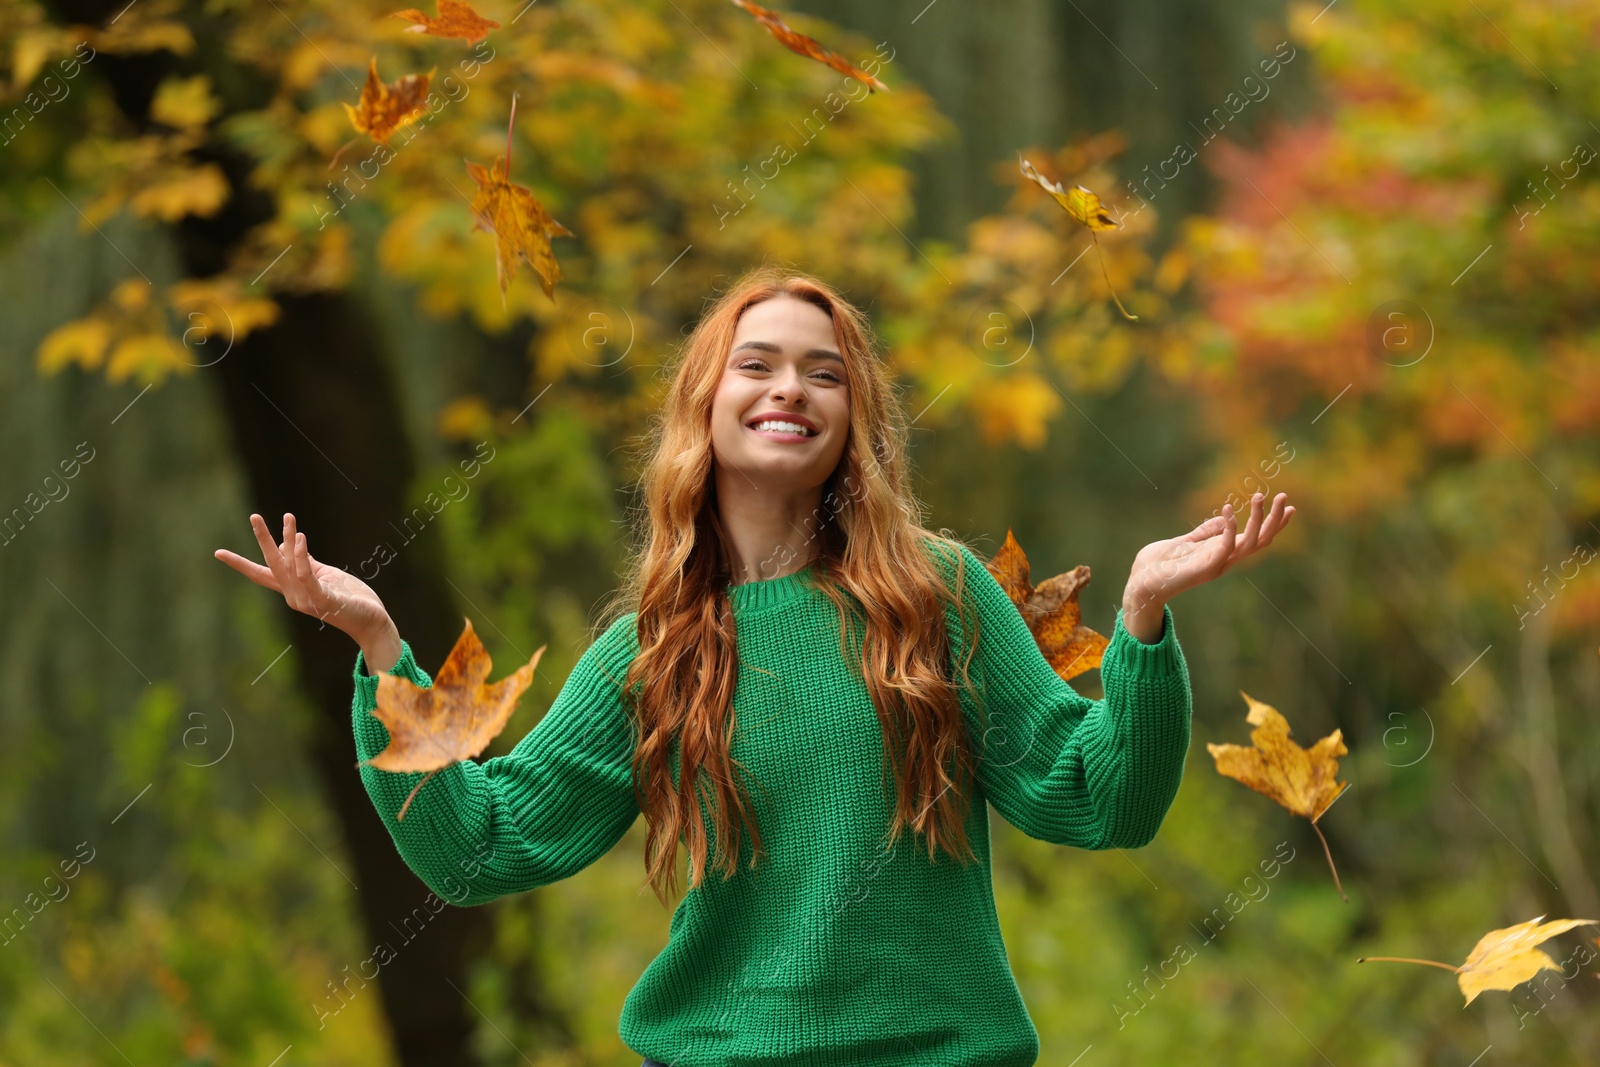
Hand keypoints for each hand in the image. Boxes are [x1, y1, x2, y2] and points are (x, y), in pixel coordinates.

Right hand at [214, 512, 395, 652]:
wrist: (371, 620)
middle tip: (254, 516)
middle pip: (271, 564)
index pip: (261, 574)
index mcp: (292, 589)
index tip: (218, 553)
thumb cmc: (349, 598)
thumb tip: (293, 543)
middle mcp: (294, 595)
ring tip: (289, 517)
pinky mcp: (322, 599)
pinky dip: (301, 556)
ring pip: (289, 565)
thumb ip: (306, 562)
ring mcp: (306, 599)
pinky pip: (306, 574)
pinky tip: (301, 537)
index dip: (240, 563)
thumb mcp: (324, 575)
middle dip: (263, 539)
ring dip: (288, 539)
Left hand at [1121, 492, 1295, 639]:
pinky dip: (1230, 529)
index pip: (1256, 539)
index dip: (1273, 524)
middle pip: (1260, 541)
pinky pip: (1225, 548)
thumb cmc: (1159, 564)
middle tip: (1282, 497)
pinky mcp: (1204, 568)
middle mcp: (1224, 560)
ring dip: (1258, 519)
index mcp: (1222, 553)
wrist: (1140, 583)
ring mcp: (1216, 565)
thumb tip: (1223, 519)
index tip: (1289, 507)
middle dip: (1274, 519)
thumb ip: (1205, 533)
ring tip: (1259, 496)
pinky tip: (1228, 510)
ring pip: (1249, 543)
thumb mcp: (1185, 542)